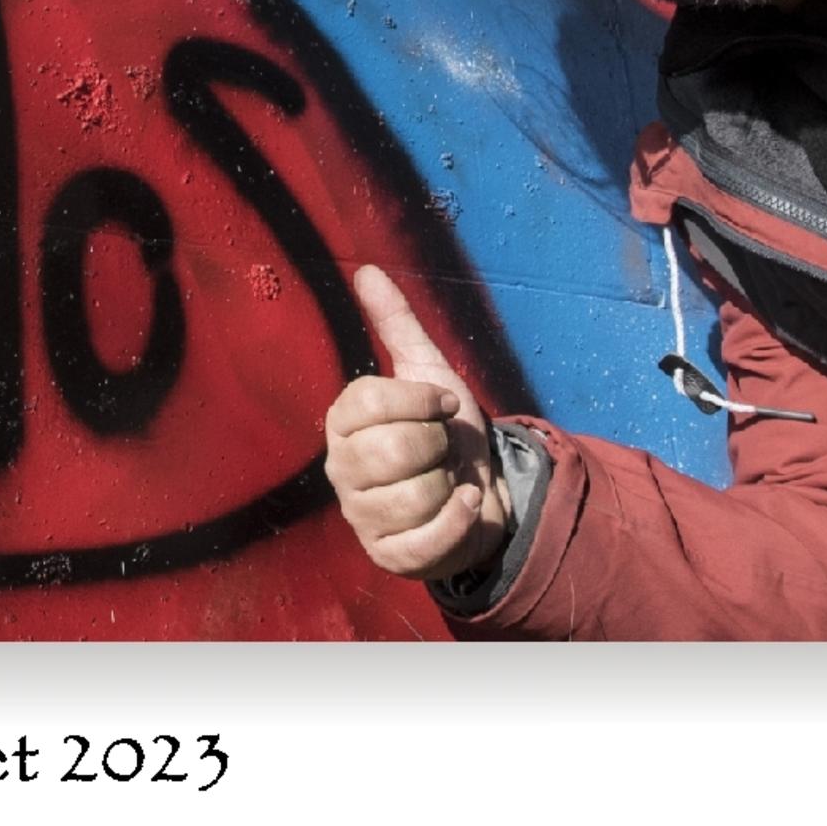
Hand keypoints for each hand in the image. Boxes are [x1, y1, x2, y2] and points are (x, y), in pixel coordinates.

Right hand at [323, 265, 511, 580]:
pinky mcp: (389, 557)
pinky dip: (460, 518)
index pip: (370, 400)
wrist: (484, 489)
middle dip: (438, 444)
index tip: (442, 404)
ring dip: (450, 484)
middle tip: (442, 448)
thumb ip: (397, 323)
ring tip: (448, 481)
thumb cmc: (446, 430)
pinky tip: (465, 505)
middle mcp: (342, 469)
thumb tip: (366, 269)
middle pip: (391, 450)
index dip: (421, 399)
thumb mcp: (429, 371)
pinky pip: (425, 539)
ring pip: (411, 496)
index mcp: (344, 421)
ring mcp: (362, 517)